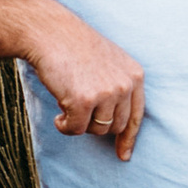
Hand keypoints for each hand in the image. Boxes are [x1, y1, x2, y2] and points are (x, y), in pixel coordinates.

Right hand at [29, 6, 144, 160]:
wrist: (51, 32)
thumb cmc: (74, 47)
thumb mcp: (109, 63)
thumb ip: (118, 88)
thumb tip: (117, 127)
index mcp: (135, 75)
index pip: (137, 115)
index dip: (129, 138)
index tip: (123, 155)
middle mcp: (125, 85)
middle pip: (115, 126)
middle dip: (95, 125)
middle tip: (78, 110)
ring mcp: (106, 93)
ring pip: (96, 130)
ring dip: (79, 123)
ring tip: (67, 103)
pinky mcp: (84, 101)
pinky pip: (75, 129)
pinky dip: (64, 126)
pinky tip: (58, 114)